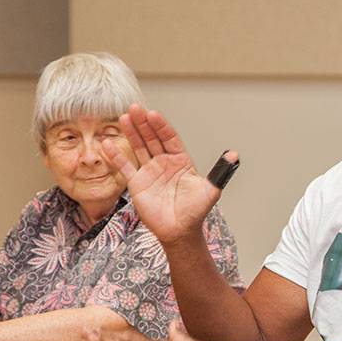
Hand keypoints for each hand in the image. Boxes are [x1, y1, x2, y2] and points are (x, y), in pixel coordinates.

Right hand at [104, 104, 235, 246]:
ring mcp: (149, 171)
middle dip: (144, 123)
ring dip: (131, 133)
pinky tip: (107, 143)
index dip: (161, 126)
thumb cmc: (195, 212)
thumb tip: (234, 156)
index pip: (170, 138)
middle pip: (152, 138)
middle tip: (135, 108)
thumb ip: (219, 172)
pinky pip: (125, 167)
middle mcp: (164, 163)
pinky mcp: (137, 183)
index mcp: (180, 161)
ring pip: (138, 147)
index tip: (153, 114)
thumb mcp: (210, 191)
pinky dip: (116, 156)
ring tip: (123, 117)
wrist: (179, 232)